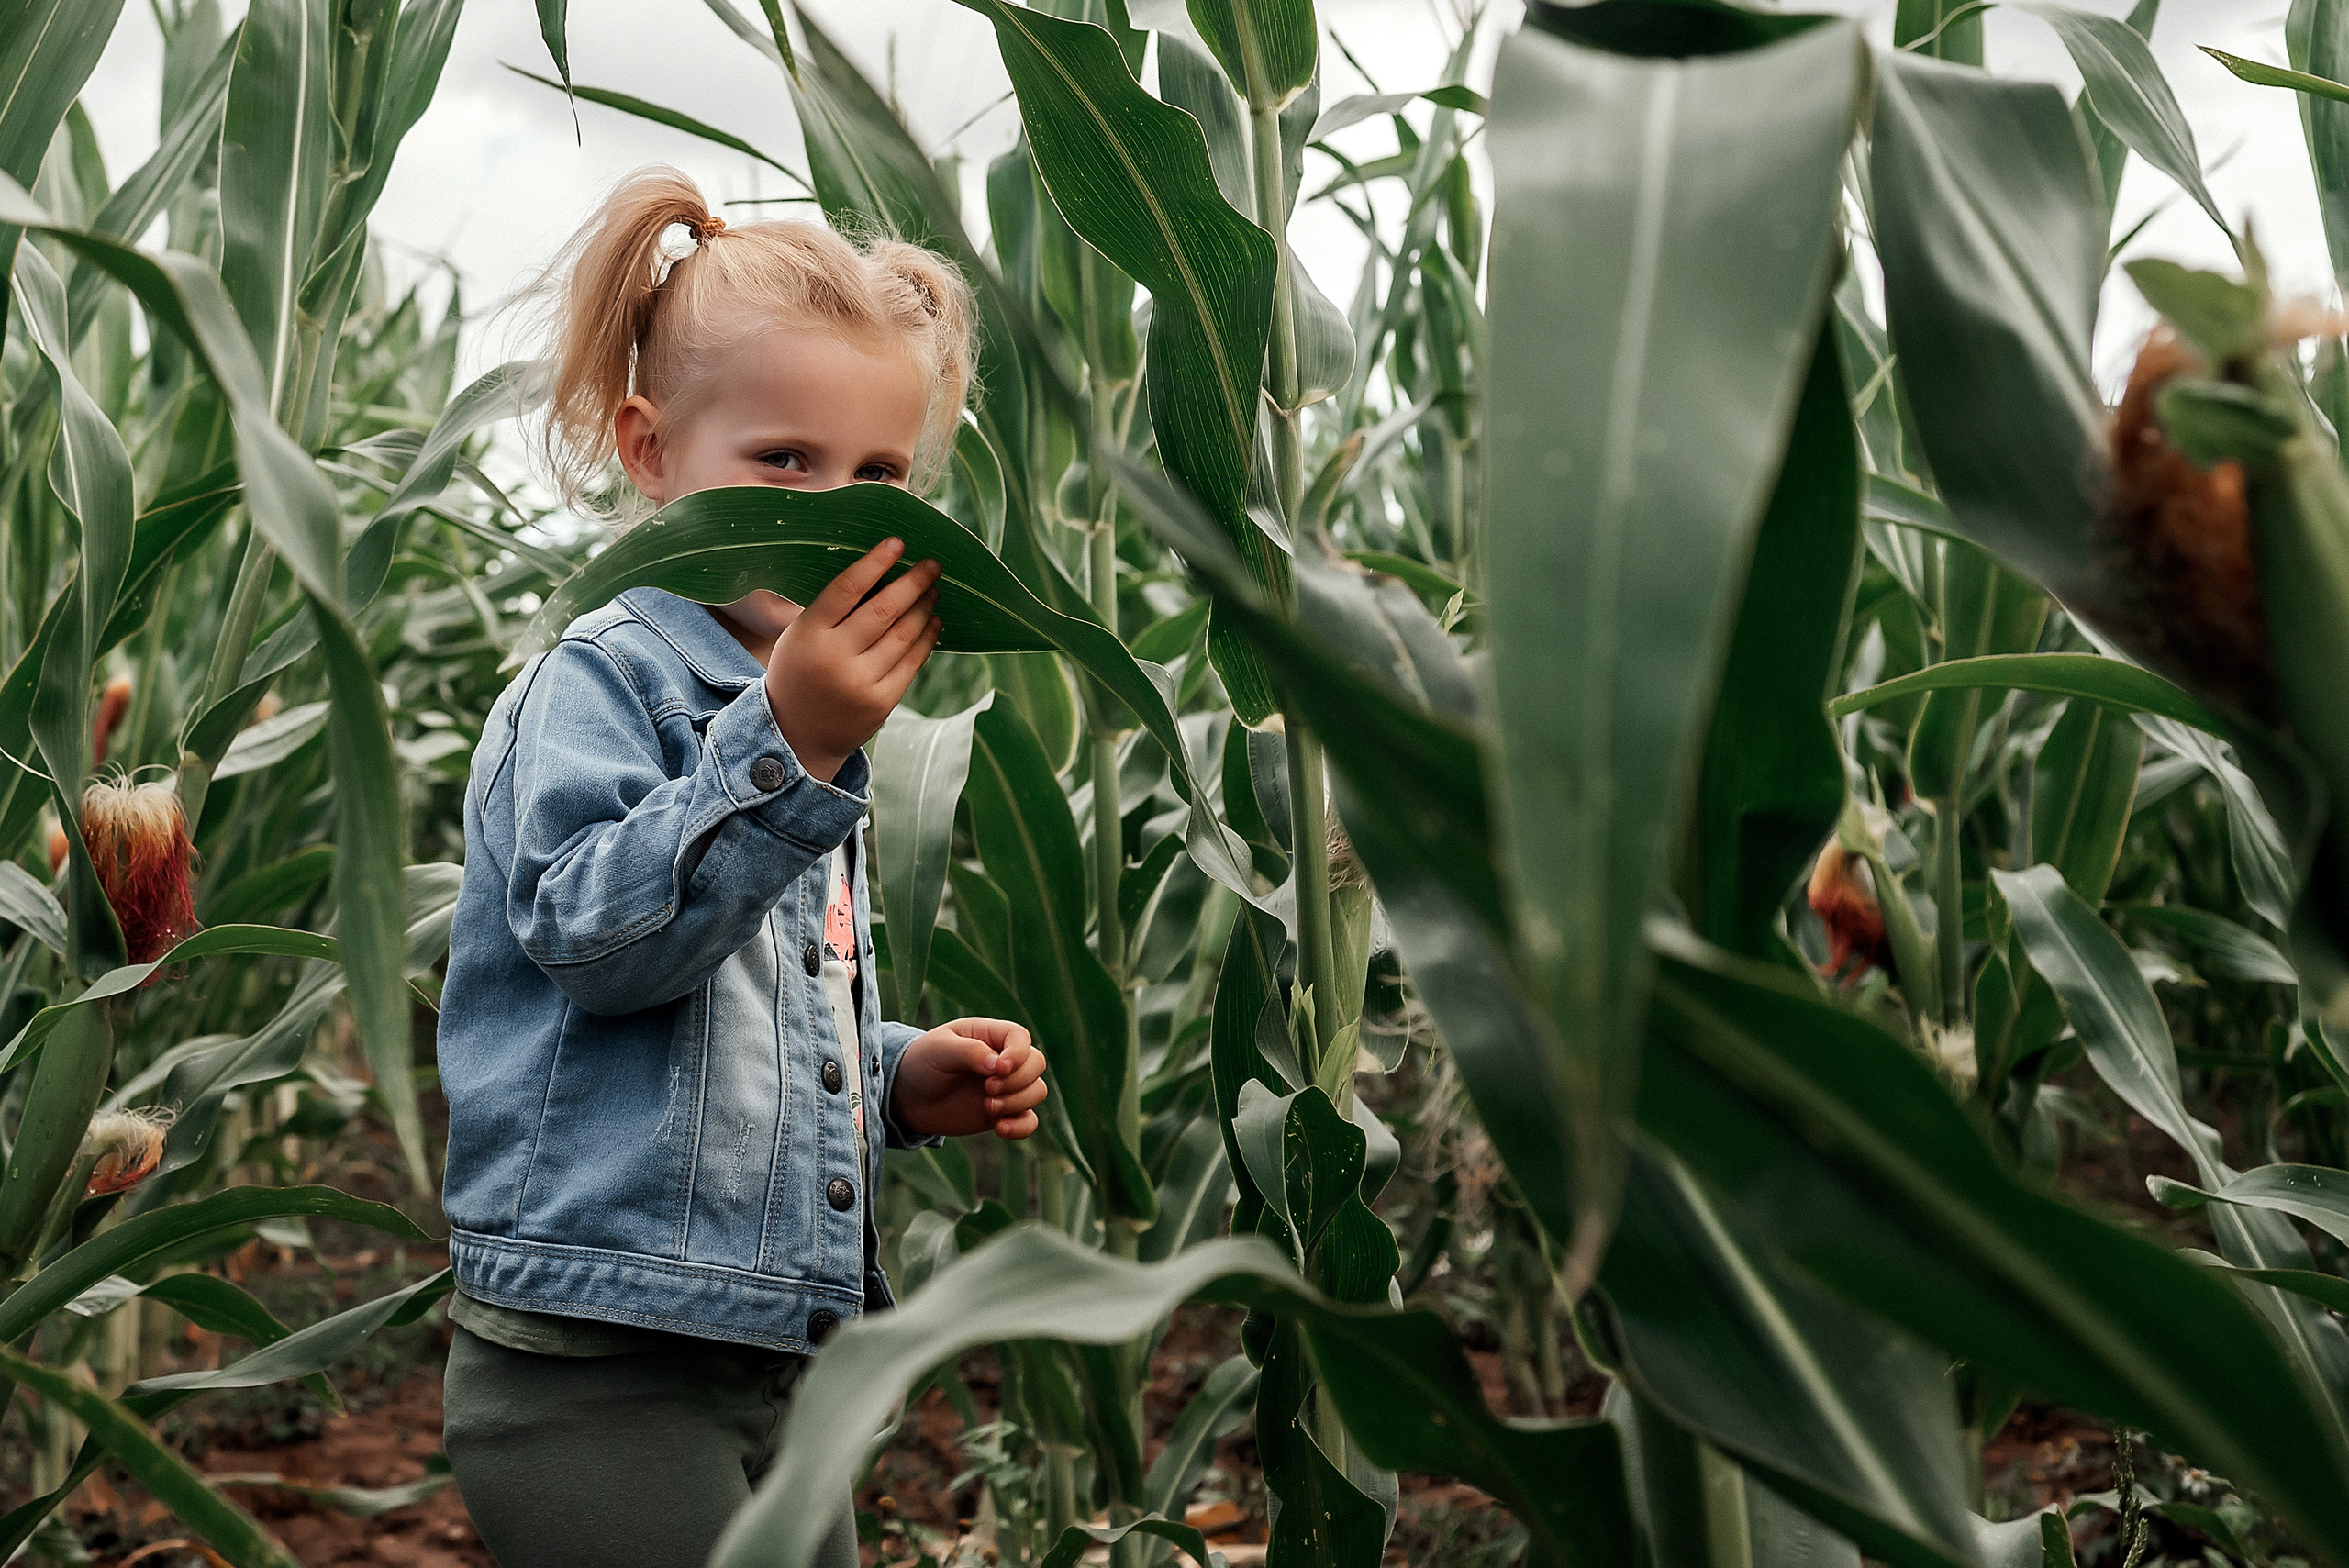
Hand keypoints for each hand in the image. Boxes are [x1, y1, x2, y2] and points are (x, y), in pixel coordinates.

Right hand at [765, 539, 941, 781]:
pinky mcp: (881, 702)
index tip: (897, 543)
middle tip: (933, 564)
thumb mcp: (800, 636)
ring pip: (903, 635)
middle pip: (882, 610)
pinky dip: (927, 638)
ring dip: (924, 607)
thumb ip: (832, 610)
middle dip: (913, 582)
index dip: (874, 563)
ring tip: (934, 590)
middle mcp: (834, 657)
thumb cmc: (801, 670)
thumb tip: (882, 571)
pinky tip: (933, 621)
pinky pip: (912, 662)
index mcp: (809, 633)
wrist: (796, 734)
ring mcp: (860, 682)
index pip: (846, 589)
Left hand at [891, 1017, 1046, 1139]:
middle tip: (987, 1089)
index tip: (999, 1069)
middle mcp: (1003, 1059)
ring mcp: (1005, 1087)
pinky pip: (1029, 1121)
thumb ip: (970, 1052)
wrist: (907, 1097)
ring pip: (1037, 1091)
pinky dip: (1021, 1127)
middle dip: (1018, 1081)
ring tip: (988, 1107)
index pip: (1020, 1037)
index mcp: (989, 1035)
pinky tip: (999, 1129)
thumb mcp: (939, 1050)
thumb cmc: (922, 1063)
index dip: (1018, 1054)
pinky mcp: (1003, 1112)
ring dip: (1018, 1102)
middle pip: (1036, 1064)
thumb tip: (1000, 1066)